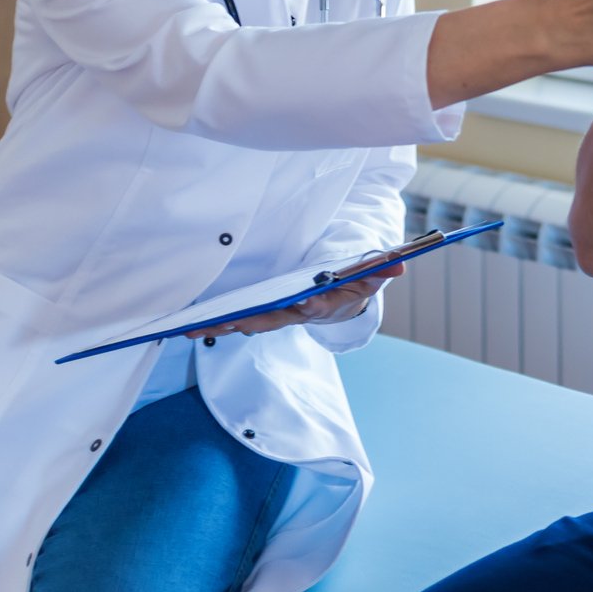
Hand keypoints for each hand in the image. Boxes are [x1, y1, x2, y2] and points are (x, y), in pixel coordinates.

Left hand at [185, 262, 404, 339]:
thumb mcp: (370, 275)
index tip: (303, 302)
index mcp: (323, 302)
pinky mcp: (263, 313)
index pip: (316, 304)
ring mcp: (278, 315)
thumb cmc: (353, 283)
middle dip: (248, 321)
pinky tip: (191, 326)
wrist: (341, 302)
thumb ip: (382, 268)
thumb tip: (401, 262)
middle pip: (272, 319)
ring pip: (248, 322)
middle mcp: (297, 313)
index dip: (309, 304)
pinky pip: (238, 319)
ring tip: (192, 329)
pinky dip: (217, 323)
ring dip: (222, 326)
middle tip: (227, 323)